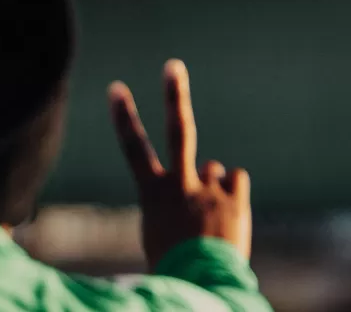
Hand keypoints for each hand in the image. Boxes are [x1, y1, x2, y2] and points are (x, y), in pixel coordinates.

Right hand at [109, 59, 252, 266]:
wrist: (199, 284)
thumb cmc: (174, 264)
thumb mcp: (162, 230)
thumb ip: (181, 194)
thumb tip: (210, 166)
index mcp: (153, 195)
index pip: (133, 149)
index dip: (124, 117)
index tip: (116, 88)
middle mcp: (180, 186)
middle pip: (178, 132)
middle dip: (174, 97)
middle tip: (172, 66)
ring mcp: (209, 190)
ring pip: (213, 167)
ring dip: (210, 187)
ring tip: (206, 221)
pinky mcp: (234, 199)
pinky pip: (235, 181)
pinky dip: (231, 196)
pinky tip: (226, 219)